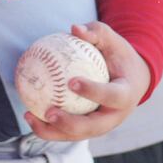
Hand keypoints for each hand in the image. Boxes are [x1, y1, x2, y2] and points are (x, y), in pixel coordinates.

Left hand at [22, 22, 151, 141]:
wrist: (133, 79)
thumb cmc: (119, 55)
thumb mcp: (112, 40)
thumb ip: (96, 32)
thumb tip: (74, 28)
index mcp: (127, 94)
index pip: (112, 96)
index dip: (93, 92)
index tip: (71, 82)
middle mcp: (116, 116)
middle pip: (93, 127)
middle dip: (70, 124)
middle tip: (48, 112)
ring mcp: (103, 126)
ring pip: (77, 135)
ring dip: (52, 131)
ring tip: (29, 116)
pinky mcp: (91, 130)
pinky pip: (68, 132)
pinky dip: (49, 127)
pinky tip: (29, 114)